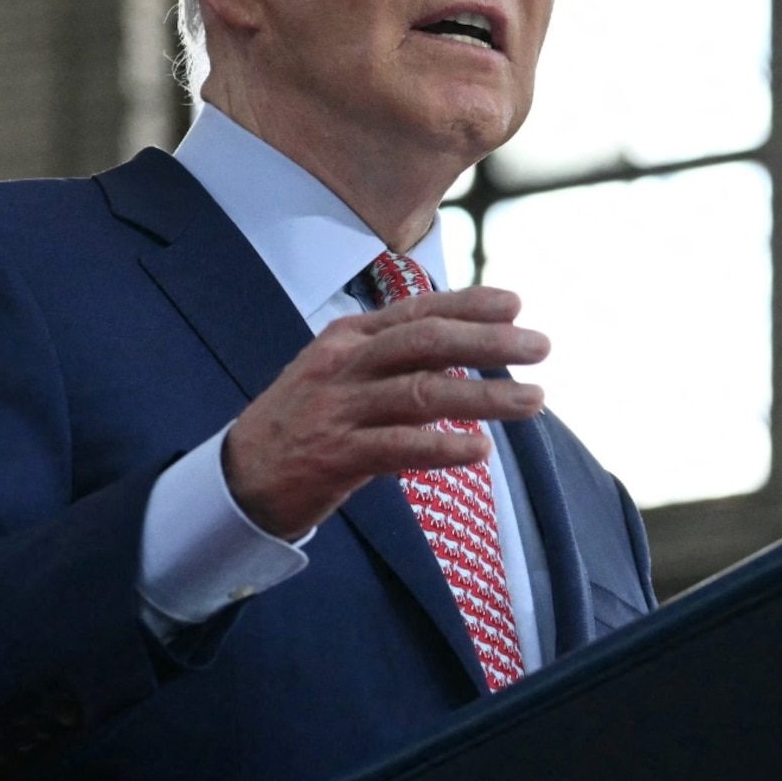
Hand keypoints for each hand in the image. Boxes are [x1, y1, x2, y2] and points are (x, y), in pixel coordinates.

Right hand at [222, 285, 547, 539]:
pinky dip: (443, 447)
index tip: (516, 305)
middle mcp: (345, 364)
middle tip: (541, 346)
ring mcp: (339, 409)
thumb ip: (392, 357)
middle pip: (426, 342)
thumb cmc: (304, 421)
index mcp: (349, 336)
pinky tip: (479, 451)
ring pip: (423, 393)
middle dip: (489, 343)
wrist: (240, 475)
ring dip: (485, 397)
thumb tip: (464, 347)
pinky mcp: (336, 455)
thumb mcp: (340, 371)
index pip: (418, 310)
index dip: (469, 305)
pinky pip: (400, 446)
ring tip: (533, 400)